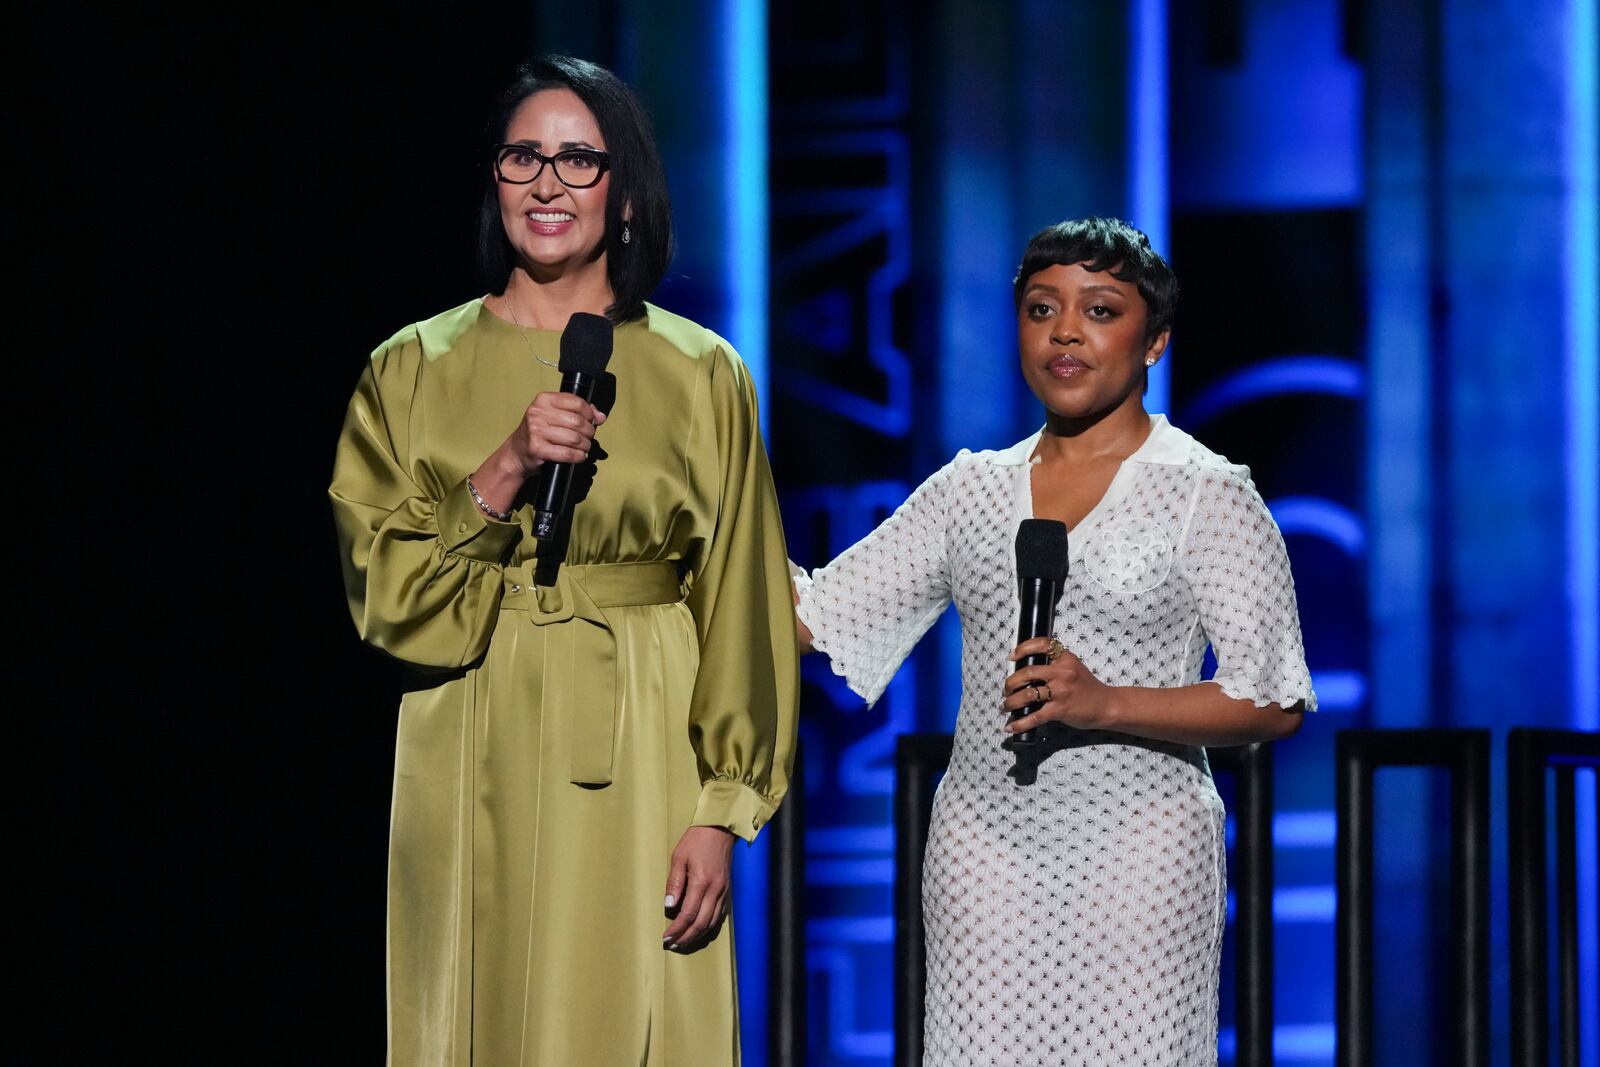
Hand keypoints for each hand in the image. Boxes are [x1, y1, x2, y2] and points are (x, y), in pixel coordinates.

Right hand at [502, 391, 606, 475]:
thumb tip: (600, 416)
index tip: (591, 421)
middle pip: (578, 422)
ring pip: (575, 438)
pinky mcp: (538, 449)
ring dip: (585, 445)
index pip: (577, 402)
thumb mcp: (554, 415)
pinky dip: (578, 456)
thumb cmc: (539, 432)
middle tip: (588, 437)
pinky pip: (567, 453)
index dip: (589, 413)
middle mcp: (538, 413)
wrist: (517, 453)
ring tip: (584, 447)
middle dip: (589, 432)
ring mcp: (536, 431)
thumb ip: (578, 412)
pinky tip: (579, 456)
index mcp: (544, 400)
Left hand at [662, 825, 734, 951]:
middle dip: (686, 937)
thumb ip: (674, 882)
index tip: (666, 937)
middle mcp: (715, 890)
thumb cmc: (696, 840)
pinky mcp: (727, 890)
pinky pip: (719, 915)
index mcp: (701, 882)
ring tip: (684, 941)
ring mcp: (723, 891)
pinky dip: (709, 926)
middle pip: (701, 923)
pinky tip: (700, 929)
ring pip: (712, 922)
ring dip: (697, 935)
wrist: (720, 828)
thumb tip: (669, 906)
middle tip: (673, 944)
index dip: (677, 928)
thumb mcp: (679, 857)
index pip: (688, 914)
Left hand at [1001, 637, 1115, 733]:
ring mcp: (1061, 691)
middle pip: (1027, 673)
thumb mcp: (1073, 667)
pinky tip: (1011, 727)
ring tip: (1005, 706)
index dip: (1023, 649)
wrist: (1106, 705)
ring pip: (1027, 695)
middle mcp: (1062, 672)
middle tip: (1006, 690)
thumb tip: (1026, 670)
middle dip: (1011, 682)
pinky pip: (1035, 717)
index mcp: (1065, 658)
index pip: (1041, 644)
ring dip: (1011, 702)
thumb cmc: (1087, 687)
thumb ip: (1054, 665)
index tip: (1012, 657)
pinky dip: (1020, 723)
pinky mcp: (1060, 710)